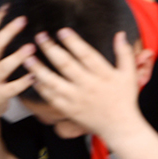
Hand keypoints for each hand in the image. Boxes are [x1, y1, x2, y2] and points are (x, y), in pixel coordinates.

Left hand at [23, 28, 142, 139]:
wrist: (120, 127)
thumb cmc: (124, 99)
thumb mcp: (129, 74)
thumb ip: (124, 53)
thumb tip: (120, 34)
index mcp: (103, 75)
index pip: (86, 55)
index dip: (73, 42)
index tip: (61, 31)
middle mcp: (88, 86)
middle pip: (65, 65)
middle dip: (51, 49)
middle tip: (40, 36)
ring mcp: (77, 99)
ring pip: (53, 82)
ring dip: (38, 69)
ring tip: (27, 57)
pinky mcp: (69, 110)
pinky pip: (51, 98)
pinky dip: (41, 88)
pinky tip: (32, 78)